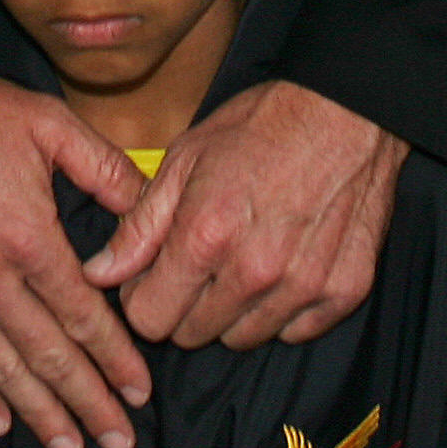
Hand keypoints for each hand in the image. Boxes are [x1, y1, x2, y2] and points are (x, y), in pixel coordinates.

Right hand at [0, 77, 150, 447]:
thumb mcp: (48, 122)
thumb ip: (104, 168)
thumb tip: (147, 207)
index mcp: (28, 237)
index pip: (83, 315)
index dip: (115, 358)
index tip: (139, 389)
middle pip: (47, 355)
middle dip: (87, 401)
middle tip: (118, 437)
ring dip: (37, 411)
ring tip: (68, 444)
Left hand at [87, 79, 405, 349]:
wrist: (347, 110)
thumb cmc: (260, 126)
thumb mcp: (185, 159)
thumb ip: (140, 226)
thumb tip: (99, 273)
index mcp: (205, 237)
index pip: (149, 320)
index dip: (144, 298)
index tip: (155, 276)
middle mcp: (254, 272)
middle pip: (193, 335)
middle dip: (186, 305)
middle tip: (203, 262)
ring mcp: (303, 286)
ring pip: (243, 338)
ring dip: (234, 310)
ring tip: (245, 259)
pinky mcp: (343, 292)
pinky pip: (295, 332)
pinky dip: (284, 309)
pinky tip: (285, 265)